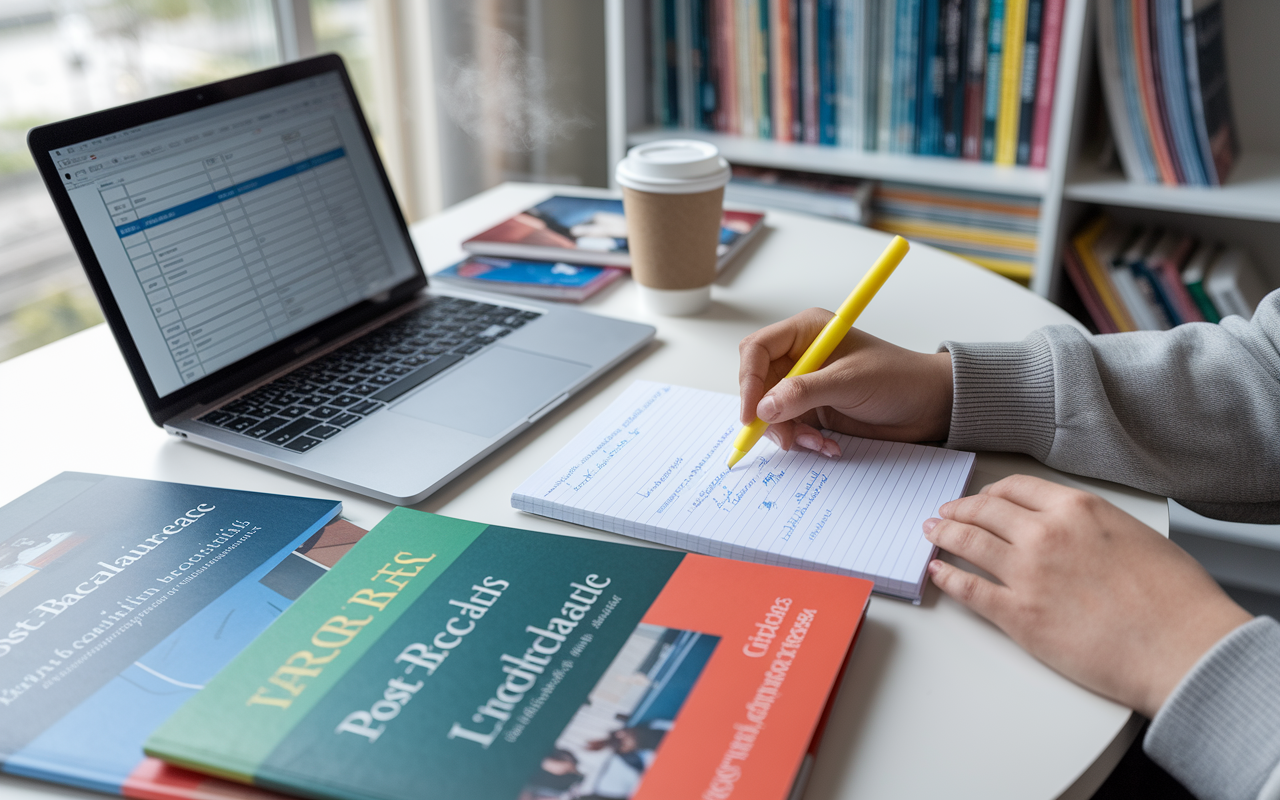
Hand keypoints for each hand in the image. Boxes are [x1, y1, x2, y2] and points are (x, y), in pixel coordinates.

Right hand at [737, 307, 953, 455]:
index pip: (757, 351)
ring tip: (815, 443)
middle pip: (758, 384)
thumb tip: (763, 408)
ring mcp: (805, 384)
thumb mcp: (850, 382)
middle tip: (784, 437)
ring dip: (788, 432)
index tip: (751, 414)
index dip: (749, 381)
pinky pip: (790, 427)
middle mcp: (801, 355)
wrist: (930, 406)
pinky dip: (803, 440)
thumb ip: (804, 392)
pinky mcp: (814, 409)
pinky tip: (827, 445)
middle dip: (767, 414)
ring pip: (771, 411)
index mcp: (806, 332)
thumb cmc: (899, 379)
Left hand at [924, 475, 1251, 717]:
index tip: (981, 498)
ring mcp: (1027, 573)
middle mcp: (1045, 533)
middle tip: (945, 513)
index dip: (990, 492)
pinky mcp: (1018, 615)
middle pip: (984, 511)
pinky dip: (946, 577)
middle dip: (959, 510)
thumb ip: (1095, 525)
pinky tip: (937, 572)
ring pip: (968, 543)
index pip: (1016, 488)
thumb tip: (1075, 530)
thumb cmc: (1174, 599)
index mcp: (1077, 508)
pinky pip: (968, 589)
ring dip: (944, 535)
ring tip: (932, 533)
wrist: (1181, 647)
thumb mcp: (1136, 535)